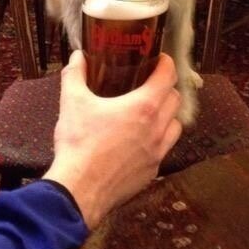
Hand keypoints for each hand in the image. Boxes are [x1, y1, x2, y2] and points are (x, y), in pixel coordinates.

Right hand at [45, 50, 181, 228]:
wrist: (78, 191)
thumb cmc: (78, 144)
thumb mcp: (72, 102)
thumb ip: (75, 74)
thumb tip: (77, 57)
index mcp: (144, 106)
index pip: (168, 76)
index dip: (165, 63)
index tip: (158, 59)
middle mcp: (157, 128)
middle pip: (175, 99)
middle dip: (166, 87)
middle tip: (149, 83)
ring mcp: (157, 152)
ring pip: (175, 126)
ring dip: (167, 115)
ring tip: (149, 111)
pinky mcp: (152, 171)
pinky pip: (164, 150)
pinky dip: (158, 140)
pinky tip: (140, 140)